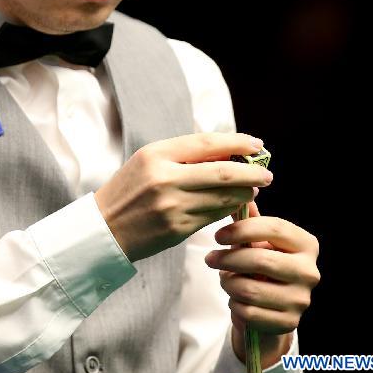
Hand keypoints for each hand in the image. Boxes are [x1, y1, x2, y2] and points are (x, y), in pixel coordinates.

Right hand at [94, 133, 273, 262]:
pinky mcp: (177, 229)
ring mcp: (172, 205)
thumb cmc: (130, 189)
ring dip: (244, 193)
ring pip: (221, 197)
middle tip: (267, 173)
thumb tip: (227, 152)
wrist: (105, 227)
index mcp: (157, 154)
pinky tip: (235, 204)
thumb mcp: (148, 160)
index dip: (237, 143)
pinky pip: (213, 216)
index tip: (256, 145)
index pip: (207, 143)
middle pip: (222, 172)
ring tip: (253, 188)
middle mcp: (165, 178)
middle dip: (250, 172)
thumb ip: (183, 155)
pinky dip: (228, 209)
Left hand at [204, 200, 320, 368]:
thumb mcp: (257, 238)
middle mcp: (310, 272)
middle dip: (228, 258)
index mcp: (306, 244)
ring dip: (228, 283)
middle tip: (210, 258)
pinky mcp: (289, 323)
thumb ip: (248, 216)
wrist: (271, 306)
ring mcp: (301, 300)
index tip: (217, 235)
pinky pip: (249, 313)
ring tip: (224, 277)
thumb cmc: (263, 262)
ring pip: (250, 289)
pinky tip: (235, 298)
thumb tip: (239, 187)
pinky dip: (234, 304)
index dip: (242, 229)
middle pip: (260, 259)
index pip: (274, 228)